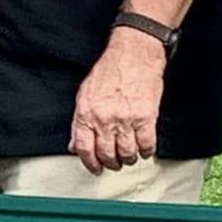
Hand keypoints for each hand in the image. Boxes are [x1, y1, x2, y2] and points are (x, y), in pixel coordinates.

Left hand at [69, 31, 165, 172]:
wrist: (134, 53)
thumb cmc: (111, 70)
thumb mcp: (85, 94)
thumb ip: (79, 121)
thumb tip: (74, 144)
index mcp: (87, 113)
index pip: (83, 148)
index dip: (89, 163)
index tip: (96, 168)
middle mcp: (104, 119)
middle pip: (106, 155)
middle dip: (111, 163)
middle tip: (115, 162)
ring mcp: (125, 119)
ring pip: (127, 154)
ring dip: (129, 159)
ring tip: (130, 155)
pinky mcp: (146, 117)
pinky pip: (146, 144)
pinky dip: (146, 151)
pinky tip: (145, 148)